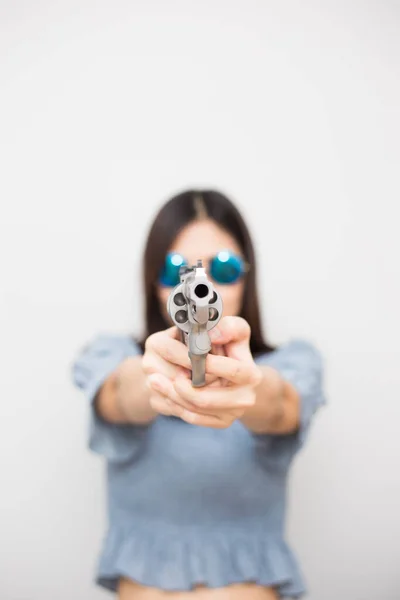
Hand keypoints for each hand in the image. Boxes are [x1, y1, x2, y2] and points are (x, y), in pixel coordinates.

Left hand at [146, 317, 261, 427]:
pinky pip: (193, 418)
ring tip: (153, 381)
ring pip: (195, 410)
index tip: (188, 355)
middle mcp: (245, 398)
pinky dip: (175, 406)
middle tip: (155, 376)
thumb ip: (228, 327)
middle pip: (206, 400)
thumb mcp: (235, 331)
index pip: (231, 371)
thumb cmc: (232, 348)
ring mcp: (233, 414)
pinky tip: (162, 393)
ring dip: (170, 396)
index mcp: (251, 374)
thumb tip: (212, 334)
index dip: (209, 364)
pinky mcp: (220, 422)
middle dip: (179, 388)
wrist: (238, 376)